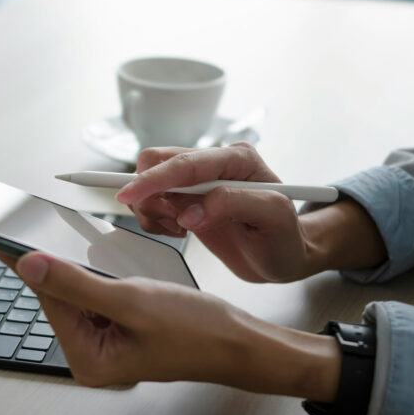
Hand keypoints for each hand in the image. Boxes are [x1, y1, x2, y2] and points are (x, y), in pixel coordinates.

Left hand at [6, 252, 339, 399]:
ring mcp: (105, 341)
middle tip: (28, 222)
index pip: (48, 299)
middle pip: (58, 296)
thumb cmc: (197, 331)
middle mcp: (91, 354)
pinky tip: (92, 255)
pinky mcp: (118, 326)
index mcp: (87, 359)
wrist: (241, 342)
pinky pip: (94, 292)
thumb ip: (76, 283)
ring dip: (73, 265)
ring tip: (56, 235)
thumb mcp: (132, 301)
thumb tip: (29, 265)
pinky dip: (93, 271)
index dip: (26, 262)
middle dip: (51, 262)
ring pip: (75, 291)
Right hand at [116, 143, 317, 282]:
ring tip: (182, 230)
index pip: (185, 163)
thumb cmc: (285, 237)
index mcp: (237, 158)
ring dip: (154, 210)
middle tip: (175, 223)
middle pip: (156, 161)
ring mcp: (196, 179)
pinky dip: (155, 219)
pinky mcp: (184, 197)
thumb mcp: (274, 217)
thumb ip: (234, 204)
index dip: (154, 179)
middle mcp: (213, 162)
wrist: (282, 256)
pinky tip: (180, 230)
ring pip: (149, 182)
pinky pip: (151, 200)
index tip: (128, 195)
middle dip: (151, 195)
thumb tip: (190, 211)